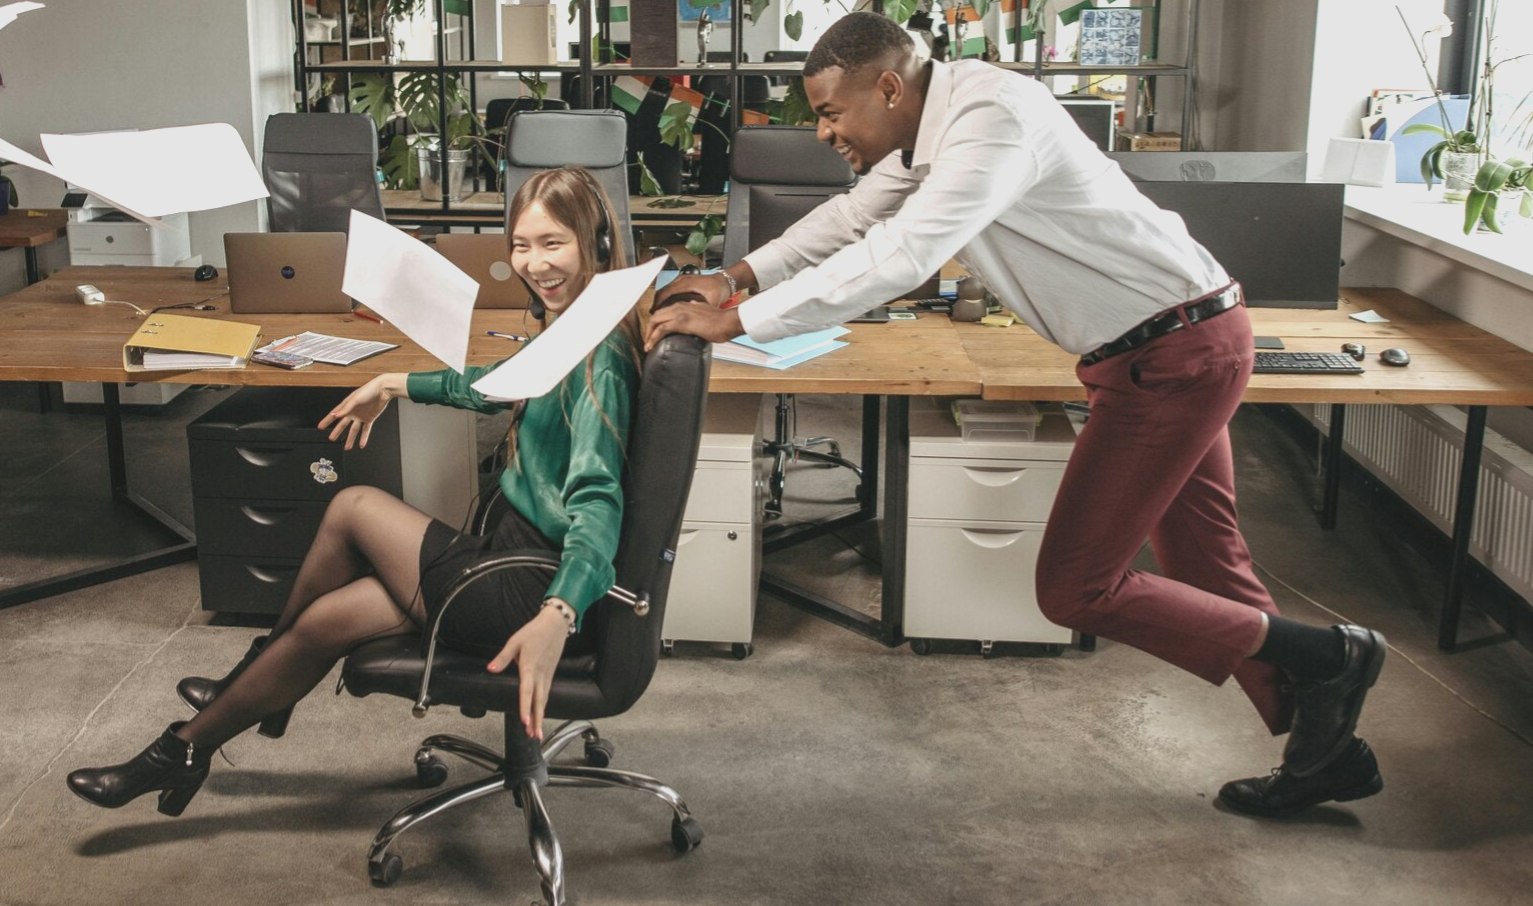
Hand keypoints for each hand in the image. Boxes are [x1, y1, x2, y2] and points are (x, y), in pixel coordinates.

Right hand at [318, 374, 400, 448]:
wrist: (383, 390)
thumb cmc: (369, 390)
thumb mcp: (355, 399)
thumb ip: (345, 408)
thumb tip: (335, 415)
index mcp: (347, 405)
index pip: (334, 414)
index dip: (327, 420)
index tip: (320, 427)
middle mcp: (353, 411)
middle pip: (343, 424)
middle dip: (337, 432)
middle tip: (332, 438)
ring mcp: (361, 416)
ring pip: (354, 430)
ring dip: (350, 438)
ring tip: (347, 447)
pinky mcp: (369, 418)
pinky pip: (366, 430)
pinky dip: (364, 437)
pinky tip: (361, 444)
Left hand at [487, 605, 570, 740]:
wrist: (555, 625)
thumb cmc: (534, 632)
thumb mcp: (515, 642)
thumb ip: (503, 658)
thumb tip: (491, 669)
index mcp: (529, 667)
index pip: (526, 692)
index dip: (525, 708)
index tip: (525, 721)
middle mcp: (540, 674)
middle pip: (539, 701)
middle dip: (536, 720)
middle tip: (534, 736)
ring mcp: (547, 675)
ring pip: (544, 699)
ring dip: (540, 716)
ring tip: (536, 731)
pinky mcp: (550, 674)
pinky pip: (546, 693)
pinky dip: (543, 705)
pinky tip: (541, 712)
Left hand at [645, 302, 745, 350]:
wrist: (728, 321)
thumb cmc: (720, 321)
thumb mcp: (705, 312)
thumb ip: (696, 310)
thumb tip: (693, 311)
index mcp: (684, 304)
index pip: (663, 312)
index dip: (656, 323)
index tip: (653, 334)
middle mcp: (679, 306)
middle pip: (655, 316)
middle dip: (648, 329)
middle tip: (647, 341)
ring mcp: (679, 313)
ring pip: (655, 322)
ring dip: (648, 334)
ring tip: (647, 345)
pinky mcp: (681, 322)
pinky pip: (661, 329)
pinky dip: (653, 338)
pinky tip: (651, 345)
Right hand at [652, 272, 731, 313]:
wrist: (725, 281)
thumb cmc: (719, 289)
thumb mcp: (713, 300)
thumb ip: (704, 309)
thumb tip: (698, 319)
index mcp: (686, 283)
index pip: (666, 293)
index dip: (658, 304)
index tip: (654, 314)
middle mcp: (682, 279)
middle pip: (662, 291)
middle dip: (656, 304)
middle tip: (652, 317)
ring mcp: (682, 279)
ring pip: (665, 290)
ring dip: (660, 301)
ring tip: (657, 314)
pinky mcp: (684, 282)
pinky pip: (670, 290)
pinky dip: (665, 298)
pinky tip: (666, 307)